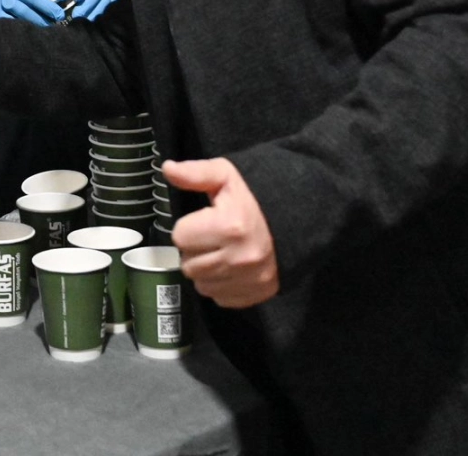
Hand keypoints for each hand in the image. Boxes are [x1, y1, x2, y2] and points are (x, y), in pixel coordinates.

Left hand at [164, 158, 279, 308]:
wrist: (299, 221)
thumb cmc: (256, 198)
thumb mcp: (227, 176)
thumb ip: (196, 173)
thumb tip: (168, 168)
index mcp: (230, 227)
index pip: (180, 237)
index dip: (188, 227)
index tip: (203, 222)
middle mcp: (239, 258)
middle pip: (188, 264)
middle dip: (195, 250)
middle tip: (212, 238)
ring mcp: (250, 280)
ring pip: (201, 285)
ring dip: (205, 270)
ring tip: (220, 252)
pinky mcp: (258, 295)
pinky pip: (220, 298)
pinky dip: (221, 285)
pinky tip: (231, 268)